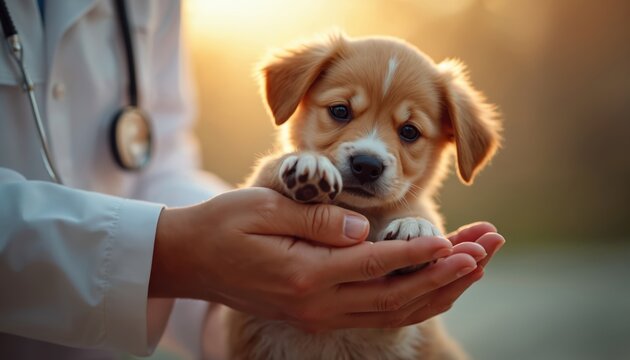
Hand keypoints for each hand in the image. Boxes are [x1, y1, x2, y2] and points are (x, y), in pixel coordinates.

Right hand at [148, 188, 503, 330]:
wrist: (192, 260)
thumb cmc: (224, 225)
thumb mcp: (264, 208)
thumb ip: (317, 217)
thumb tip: (366, 228)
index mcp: (304, 275)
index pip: (376, 263)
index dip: (420, 252)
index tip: (460, 240)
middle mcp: (317, 305)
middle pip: (398, 295)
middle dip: (449, 272)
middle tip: (488, 248)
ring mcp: (320, 315)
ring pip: (395, 311)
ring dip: (441, 288)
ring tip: (479, 264)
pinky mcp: (320, 314)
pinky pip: (378, 312)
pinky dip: (414, 299)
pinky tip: (439, 283)